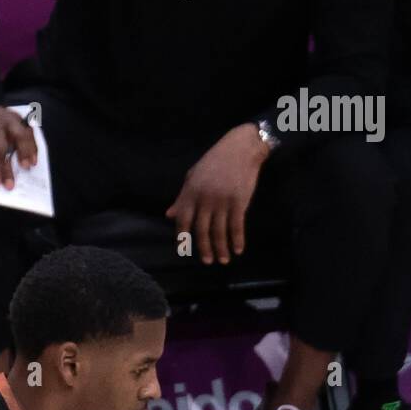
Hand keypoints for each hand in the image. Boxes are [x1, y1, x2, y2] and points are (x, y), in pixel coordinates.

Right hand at [0, 104, 37, 186]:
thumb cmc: (1, 124)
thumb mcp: (16, 124)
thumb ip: (26, 139)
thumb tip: (32, 161)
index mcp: (10, 121)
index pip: (20, 134)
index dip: (25, 150)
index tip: (28, 166)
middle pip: (2, 147)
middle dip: (6, 167)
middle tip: (10, 185)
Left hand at [165, 124, 268, 265]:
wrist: (241, 147)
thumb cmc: (215, 161)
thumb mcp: (194, 176)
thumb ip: (182, 198)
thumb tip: (169, 215)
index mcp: (191, 192)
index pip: (183, 220)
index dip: (183, 236)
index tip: (184, 249)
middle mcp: (205, 199)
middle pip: (201, 230)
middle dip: (204, 248)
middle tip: (207, 261)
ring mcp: (222, 201)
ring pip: (219, 232)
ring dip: (221, 249)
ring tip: (223, 260)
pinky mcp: (239, 202)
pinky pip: (236, 226)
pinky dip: (238, 239)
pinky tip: (238, 249)